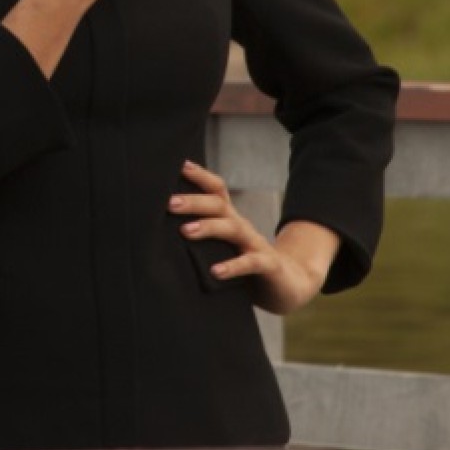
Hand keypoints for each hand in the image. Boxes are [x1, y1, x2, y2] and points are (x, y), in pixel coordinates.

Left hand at [169, 160, 338, 314]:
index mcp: (230, 218)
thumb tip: (161, 227)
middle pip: (219, 205)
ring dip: (209, 227)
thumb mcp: (222, 245)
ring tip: (186, 231)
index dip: (199, 175)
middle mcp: (242, 227)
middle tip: (169, 203)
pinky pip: (250, 263)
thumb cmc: (244, 262)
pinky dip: (232, 266)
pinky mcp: (268, 266)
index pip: (216, 189)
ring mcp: (256, 244)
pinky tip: (215, 271)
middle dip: (194, 201)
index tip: (179, 165)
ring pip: (233, 228)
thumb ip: (200, 235)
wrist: (288, 284)